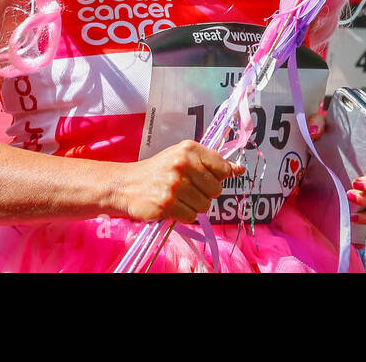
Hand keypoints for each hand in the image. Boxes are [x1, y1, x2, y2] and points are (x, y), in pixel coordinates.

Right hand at [115, 140, 242, 223]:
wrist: (126, 184)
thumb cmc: (159, 171)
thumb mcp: (184, 158)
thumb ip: (211, 163)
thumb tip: (239, 169)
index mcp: (189, 149)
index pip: (222, 167)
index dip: (217, 177)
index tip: (206, 178)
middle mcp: (182, 164)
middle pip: (216, 190)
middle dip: (205, 194)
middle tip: (188, 189)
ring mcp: (174, 185)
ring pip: (204, 205)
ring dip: (194, 206)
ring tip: (178, 198)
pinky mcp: (166, 204)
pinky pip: (191, 217)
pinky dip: (184, 215)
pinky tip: (172, 206)